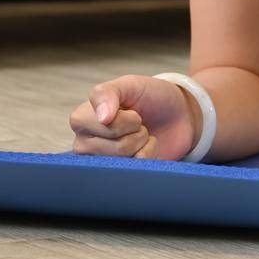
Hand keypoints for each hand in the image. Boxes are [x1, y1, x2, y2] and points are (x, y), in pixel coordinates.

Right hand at [67, 73, 201, 160]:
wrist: (177, 114)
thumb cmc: (149, 97)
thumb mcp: (130, 84)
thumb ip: (109, 93)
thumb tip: (103, 118)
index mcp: (81, 119)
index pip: (105, 127)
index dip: (127, 120)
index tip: (131, 110)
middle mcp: (85, 144)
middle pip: (117, 149)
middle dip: (137, 132)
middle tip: (138, 122)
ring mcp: (102, 162)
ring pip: (127, 161)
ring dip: (143, 143)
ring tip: (141, 133)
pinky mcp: (121, 174)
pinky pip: (138, 170)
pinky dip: (150, 155)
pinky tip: (145, 147)